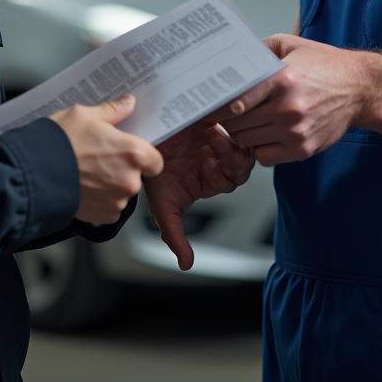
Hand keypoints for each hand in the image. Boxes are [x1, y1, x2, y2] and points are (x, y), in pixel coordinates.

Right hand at [50, 94, 163, 225]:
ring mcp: (116, 202)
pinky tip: (83, 187)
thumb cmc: (59, 142)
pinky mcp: (101, 218)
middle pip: (137, 176)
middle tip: (101, 158)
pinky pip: (108, 208)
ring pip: (122, 193)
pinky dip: (100, 200)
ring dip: (111, 185)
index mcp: (132, 153)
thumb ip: (113, 111)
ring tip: (88, 172)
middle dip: (123, 169)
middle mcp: (129, 180)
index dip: (145, 156)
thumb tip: (128, 103)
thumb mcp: (85, 115)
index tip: (131, 152)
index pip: (155, 160)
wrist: (33, 175)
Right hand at [145, 122, 253, 270]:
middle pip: (243, 160)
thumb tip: (186, 265)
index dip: (226, 175)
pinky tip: (212, 122)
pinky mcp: (210, 116)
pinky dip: (227, 120)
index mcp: (212, 179)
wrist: (138, 145)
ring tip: (212, 136)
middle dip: (233, 157)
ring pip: (240, 138)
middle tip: (215, 149)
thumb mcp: (163, 208)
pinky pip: (230, 117)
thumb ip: (175, 236)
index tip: (209, 168)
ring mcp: (215, 136)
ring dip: (229, 138)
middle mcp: (217, 158)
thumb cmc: (152, 177)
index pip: (234, 180)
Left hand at [218, 34, 363, 164]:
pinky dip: (259, 149)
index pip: (236, 99)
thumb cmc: (324, 65)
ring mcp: (295, 131)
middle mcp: (287, 107)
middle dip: (227, 119)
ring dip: (241, 134)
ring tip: (245, 123)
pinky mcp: (303, 149)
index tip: (209, 104)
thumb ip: (260, 50)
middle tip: (225, 113)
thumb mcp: (291, 45)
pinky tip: (264, 135)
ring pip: (247, 141)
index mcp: (282, 79)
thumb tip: (232, 59)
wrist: (360, 89)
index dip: (218, 104)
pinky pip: (265, 157)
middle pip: (237, 123)